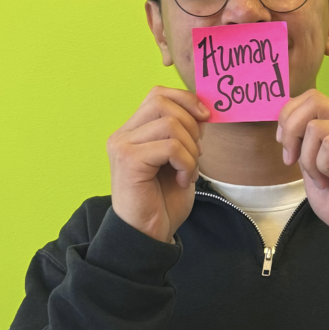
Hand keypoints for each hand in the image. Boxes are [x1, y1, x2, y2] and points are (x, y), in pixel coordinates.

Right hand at [106, 86, 208, 242]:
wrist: (148, 235)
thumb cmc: (162, 202)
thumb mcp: (179, 160)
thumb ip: (184, 135)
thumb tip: (202, 111)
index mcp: (133, 131)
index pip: (158, 94)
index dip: (185, 100)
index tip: (206, 118)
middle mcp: (122, 135)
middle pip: (162, 102)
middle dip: (191, 125)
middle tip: (195, 154)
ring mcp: (122, 146)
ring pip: (170, 124)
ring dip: (190, 150)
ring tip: (187, 172)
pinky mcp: (129, 160)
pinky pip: (171, 146)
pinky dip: (186, 163)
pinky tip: (183, 181)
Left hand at [276, 89, 328, 242]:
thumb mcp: (310, 165)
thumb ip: (303, 142)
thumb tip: (284, 125)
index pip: (312, 98)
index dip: (289, 118)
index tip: (286, 149)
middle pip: (314, 100)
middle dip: (291, 131)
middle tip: (293, 160)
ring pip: (316, 127)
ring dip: (308, 159)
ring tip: (322, 178)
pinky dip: (322, 166)